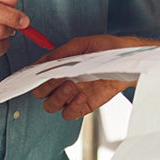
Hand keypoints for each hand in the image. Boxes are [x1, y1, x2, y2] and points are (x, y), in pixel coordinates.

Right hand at [31, 34, 159, 120]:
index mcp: (59, 66)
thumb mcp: (82, 45)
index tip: (36, 75)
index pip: (36, 76)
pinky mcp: (83, 105)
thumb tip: (43, 62)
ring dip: (57, 98)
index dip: (32, 77)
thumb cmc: (106, 49)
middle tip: (58, 79)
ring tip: (71, 86)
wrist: (127, 61)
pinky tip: (81, 96)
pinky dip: (71, 107)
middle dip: (45, 87)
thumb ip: (62, 53)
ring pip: (50, 105)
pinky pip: (68, 114)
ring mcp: (72, 95)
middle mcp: (62, 82)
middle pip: (40, 93)